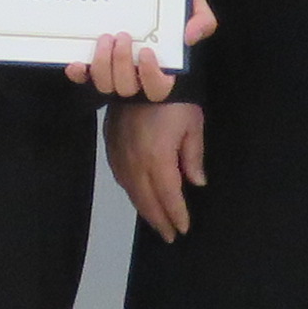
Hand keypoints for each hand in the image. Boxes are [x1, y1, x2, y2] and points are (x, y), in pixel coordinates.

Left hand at [72, 0, 218, 100]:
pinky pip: (85, 78)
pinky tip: (75, 63)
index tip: (146, 53)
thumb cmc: (172, 7)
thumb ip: (202, 21)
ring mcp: (115, 72)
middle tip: (121, 36)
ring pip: (105, 85)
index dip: (150, 76)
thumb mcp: (195, 9)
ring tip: (104, 39)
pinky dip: (79, 73)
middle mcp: (138, 76)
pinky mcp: (97, 65)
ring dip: (101, 65)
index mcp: (163, 69)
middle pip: (126, 87)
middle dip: (121, 64)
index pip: (158, 88)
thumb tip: (190, 36)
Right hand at [107, 97, 203, 238]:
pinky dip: (131, 191)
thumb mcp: (192, 125)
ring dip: (144, 209)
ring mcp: (120, 154)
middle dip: (159, 220)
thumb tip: (197, 183)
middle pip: (147, 199)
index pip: (168, 196)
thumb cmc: (175, 99)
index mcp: (158, 159)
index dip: (176, 215)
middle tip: (169, 236)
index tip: (183, 229)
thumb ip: (193, 156)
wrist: (138, 72)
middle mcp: (136, 162)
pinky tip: (137, 195)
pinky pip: (120, 176)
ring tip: (156, 222)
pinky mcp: (111, 145)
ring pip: (132, 191)